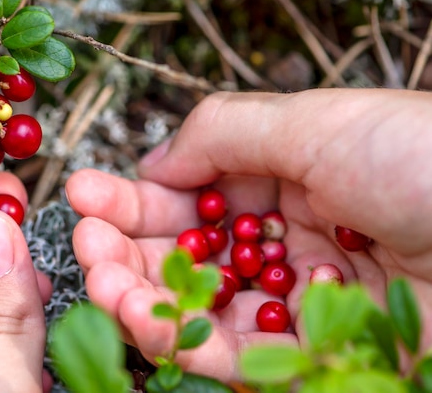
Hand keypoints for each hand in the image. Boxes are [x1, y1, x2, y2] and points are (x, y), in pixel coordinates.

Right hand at [65, 88, 431, 380]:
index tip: (83, 194)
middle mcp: (288, 239)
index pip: (194, 192)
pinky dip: (182, 336)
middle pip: (188, 251)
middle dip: (126, 246)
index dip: (136, 195)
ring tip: (98, 278)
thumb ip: (223, 133)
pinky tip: (139, 314)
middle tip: (81, 241)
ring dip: (140, 293)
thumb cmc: (424, 160)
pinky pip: (233, 352)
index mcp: (290, 178)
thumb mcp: (315, 123)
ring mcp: (297, 300)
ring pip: (201, 305)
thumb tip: (153, 160)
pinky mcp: (312, 357)